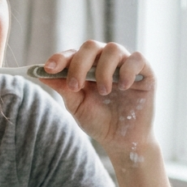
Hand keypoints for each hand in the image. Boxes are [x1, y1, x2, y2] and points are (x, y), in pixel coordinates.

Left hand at [40, 41, 155, 158]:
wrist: (122, 141)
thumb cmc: (99, 122)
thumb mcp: (77, 106)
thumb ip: (64, 88)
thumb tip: (42, 74)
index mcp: (87, 67)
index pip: (72, 54)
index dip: (60, 58)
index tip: (49, 69)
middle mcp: (105, 62)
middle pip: (91, 46)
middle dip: (79, 64)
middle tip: (75, 86)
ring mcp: (125, 65)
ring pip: (113, 49)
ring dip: (104, 70)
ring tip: (104, 92)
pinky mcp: (145, 73)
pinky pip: (137, 59)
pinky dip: (128, 70)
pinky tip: (124, 87)